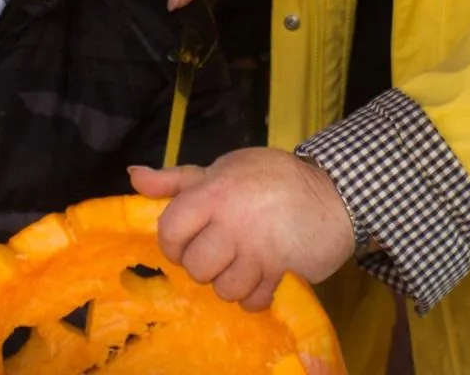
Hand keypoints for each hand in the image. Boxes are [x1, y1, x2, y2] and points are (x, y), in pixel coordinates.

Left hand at [130, 148, 355, 311]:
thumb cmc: (274, 178)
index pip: (170, 230)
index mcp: (214, 192)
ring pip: (223, 289)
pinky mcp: (281, 271)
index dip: (172, 242)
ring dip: (231, 282)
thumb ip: (178, 179)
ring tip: (244, 263)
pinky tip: (263, 277)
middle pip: (195, 266)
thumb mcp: (226, 168)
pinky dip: (255, 296)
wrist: (336, 193)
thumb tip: (134, 177)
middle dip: (204, 264)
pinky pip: (252, 301)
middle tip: (222, 250)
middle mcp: (233, 221)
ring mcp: (258, 249)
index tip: (186, 240)